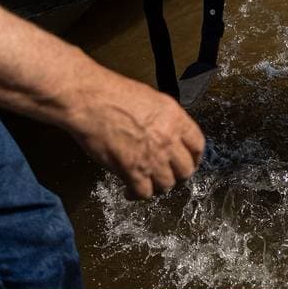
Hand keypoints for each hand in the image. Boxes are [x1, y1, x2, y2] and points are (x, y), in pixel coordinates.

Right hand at [62, 67, 204, 198]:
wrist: (89, 101)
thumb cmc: (112, 94)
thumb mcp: (150, 99)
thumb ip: (164, 120)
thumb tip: (168, 134)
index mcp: (175, 118)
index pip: (197, 145)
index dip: (194, 158)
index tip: (189, 162)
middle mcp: (168, 139)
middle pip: (185, 170)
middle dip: (177, 175)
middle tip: (166, 175)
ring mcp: (152, 157)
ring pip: (166, 185)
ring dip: (156, 186)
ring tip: (146, 181)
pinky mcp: (132, 171)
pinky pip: (144, 193)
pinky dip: (136, 194)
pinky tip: (129, 189)